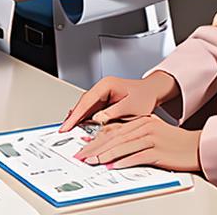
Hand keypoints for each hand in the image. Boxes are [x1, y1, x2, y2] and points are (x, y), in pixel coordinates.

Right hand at [59, 72, 178, 130]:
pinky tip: (80, 128)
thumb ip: (113, 113)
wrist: (151, 93)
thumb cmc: (144, 97)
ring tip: (69, 131)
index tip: (67, 125)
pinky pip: (91, 111)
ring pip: (85, 108)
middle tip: (64, 130)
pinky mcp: (103, 102)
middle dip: (73, 118)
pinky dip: (85, 120)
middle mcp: (101, 88)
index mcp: (106, 85)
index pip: (87, 101)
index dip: (75, 115)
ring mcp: (101, 95)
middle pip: (83, 104)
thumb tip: (97, 119)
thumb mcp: (131, 107)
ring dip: (78, 120)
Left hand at [73, 116, 200, 172]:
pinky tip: (114, 166)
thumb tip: (113, 144)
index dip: (95, 138)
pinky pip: (137, 156)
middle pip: (114, 137)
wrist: (197, 146)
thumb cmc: (175, 141)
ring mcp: (151, 138)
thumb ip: (134, 133)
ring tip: (94, 162)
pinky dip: (124, 161)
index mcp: (140, 120)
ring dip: (106, 155)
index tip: (83, 146)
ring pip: (122, 146)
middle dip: (95, 147)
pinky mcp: (158, 151)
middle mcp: (144, 126)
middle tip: (82, 156)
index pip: (113, 129)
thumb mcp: (152, 131)